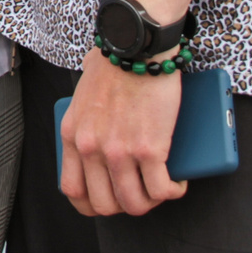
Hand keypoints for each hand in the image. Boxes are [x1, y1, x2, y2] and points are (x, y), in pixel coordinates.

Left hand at [58, 53, 187, 217]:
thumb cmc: (114, 62)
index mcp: (73, 136)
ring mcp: (120, 151)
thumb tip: (92, 110)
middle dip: (125, 206)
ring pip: (135, 203)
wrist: (136, 46)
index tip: (109, 201)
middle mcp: (92, 148)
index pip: (74, 190)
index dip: (93, 204)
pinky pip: (161, 189)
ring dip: (151, 203)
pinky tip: (178, 184)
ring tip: (161, 190)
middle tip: (141, 194)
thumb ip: (83, 111)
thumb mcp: (83, 93)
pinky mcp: (150, 149)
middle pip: (105, 204)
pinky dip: (173, 192)